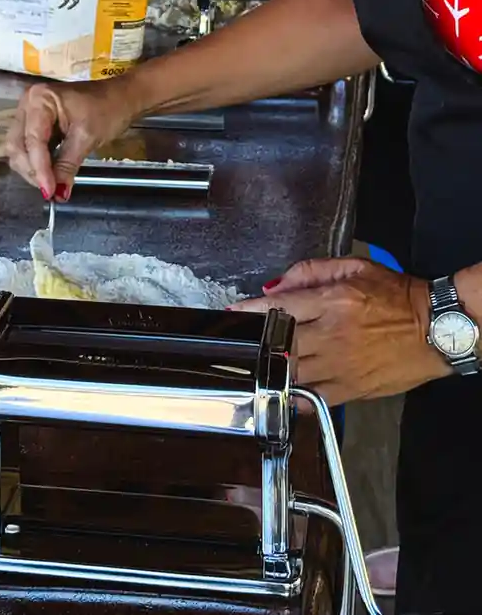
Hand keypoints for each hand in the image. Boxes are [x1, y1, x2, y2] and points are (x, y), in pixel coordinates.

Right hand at [6, 79, 134, 198]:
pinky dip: (37, 163)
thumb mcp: (87, 138)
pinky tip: (49, 175)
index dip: (39, 168)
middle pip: (17, 145)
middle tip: (50, 190)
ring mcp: (29, 113)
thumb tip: (58, 193)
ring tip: (52, 184)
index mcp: (40, 99)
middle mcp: (28, 104)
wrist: (121, 97)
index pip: (33, 140)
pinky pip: (28, 147)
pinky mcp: (35, 124)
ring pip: (19, 148)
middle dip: (31, 170)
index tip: (50, 191)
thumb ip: (67, 165)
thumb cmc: (108, 109)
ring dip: (32, 169)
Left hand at [232, 257, 446, 403]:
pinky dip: (291, 395)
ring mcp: (341, 367)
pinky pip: (311, 398)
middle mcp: (333, 336)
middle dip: (253, 342)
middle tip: (234, 342)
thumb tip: (273, 287)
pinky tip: (278, 390)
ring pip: (291, 373)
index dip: (249, 312)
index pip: (279, 308)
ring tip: (251, 364)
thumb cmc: (395, 295)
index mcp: (332, 302)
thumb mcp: (353, 267)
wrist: (434, 329)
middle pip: (279, 344)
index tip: (230, 314)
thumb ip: (308, 272)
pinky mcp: (351, 390)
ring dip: (268, 369)